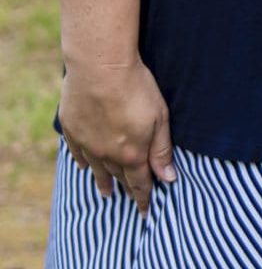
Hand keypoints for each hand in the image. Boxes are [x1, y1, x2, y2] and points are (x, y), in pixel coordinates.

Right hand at [59, 61, 174, 213]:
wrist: (100, 69)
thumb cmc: (137, 90)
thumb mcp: (160, 119)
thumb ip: (161, 151)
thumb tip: (168, 178)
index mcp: (131, 154)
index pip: (140, 183)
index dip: (144, 198)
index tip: (146, 212)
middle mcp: (106, 154)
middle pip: (118, 176)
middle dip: (126, 190)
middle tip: (129, 201)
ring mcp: (86, 143)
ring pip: (97, 169)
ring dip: (103, 181)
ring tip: (106, 193)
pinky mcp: (72, 129)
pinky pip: (77, 153)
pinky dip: (83, 162)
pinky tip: (85, 167)